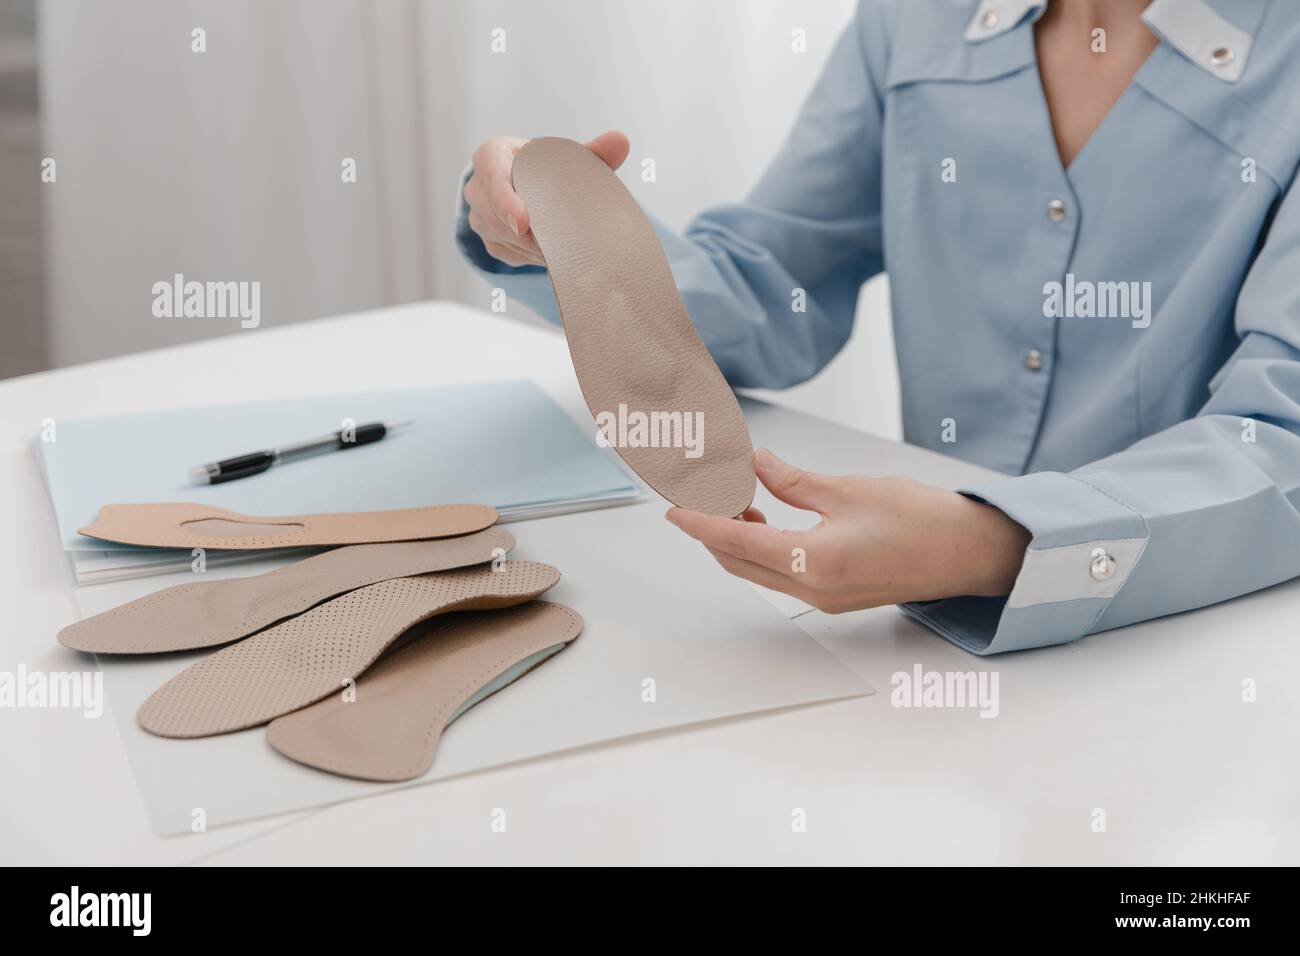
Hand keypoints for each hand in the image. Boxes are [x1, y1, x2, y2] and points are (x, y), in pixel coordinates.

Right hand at [465, 131, 630, 266]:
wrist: (523, 181)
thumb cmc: (544, 165)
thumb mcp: (563, 155)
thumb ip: (593, 150)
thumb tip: (621, 141)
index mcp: (491, 156)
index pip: (492, 177)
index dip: (506, 201)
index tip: (523, 222)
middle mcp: (477, 188)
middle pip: (499, 217)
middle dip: (531, 234)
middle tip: (564, 245)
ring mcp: (478, 217)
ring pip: (506, 240)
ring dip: (535, 248)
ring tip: (566, 248)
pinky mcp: (488, 241)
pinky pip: (510, 255)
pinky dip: (533, 256)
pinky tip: (553, 253)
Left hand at [666, 449, 1030, 612]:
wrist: (971, 554)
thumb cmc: (923, 520)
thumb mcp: (850, 489)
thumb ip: (794, 480)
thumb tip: (757, 465)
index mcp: (814, 562)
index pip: (737, 542)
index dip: (700, 524)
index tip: (673, 509)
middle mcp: (814, 590)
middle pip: (740, 562)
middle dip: (714, 531)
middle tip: (703, 493)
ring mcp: (825, 599)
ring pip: (759, 571)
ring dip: (739, 541)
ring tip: (737, 500)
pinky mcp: (836, 596)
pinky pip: (783, 576)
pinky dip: (764, 550)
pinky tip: (766, 520)